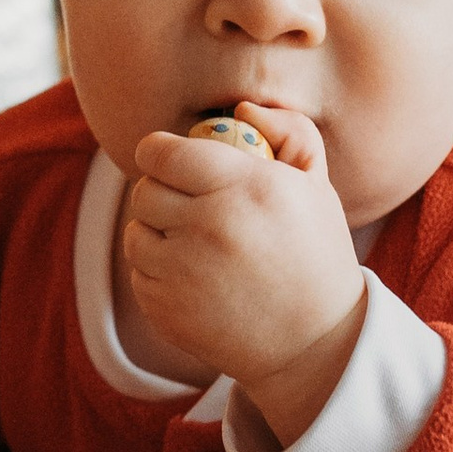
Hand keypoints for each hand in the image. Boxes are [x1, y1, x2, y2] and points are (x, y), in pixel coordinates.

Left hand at [122, 105, 366, 448]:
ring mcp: (182, 272)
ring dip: (157, 233)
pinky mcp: (165, 310)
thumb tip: (241, 108)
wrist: (315, 343)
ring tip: (196, 244)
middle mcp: (209, 226)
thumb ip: (288, 131)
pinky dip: (158, 273)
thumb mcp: (315, 185)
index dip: (160, 152)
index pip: (161, 153)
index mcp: (244, 187)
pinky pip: (138, 274)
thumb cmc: (314, 253)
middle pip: (144, 191)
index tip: (171, 160)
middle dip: (162, 193)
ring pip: (136, 233)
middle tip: (190, 205)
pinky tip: (196, 279)